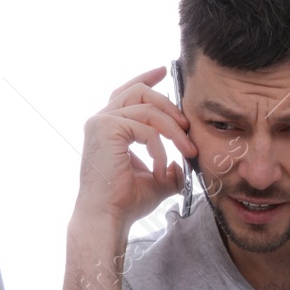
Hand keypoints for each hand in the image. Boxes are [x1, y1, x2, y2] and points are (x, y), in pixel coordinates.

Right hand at [76, 66, 198, 231]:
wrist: (107, 218)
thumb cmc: (125, 203)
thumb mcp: (156, 181)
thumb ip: (169, 167)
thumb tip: (182, 164)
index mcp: (108, 127)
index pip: (127, 92)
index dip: (146, 79)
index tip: (165, 71)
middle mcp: (100, 120)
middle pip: (139, 91)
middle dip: (169, 105)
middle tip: (188, 126)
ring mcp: (101, 123)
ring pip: (148, 109)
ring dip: (174, 131)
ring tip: (188, 151)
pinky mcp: (106, 129)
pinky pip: (147, 128)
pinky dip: (161, 148)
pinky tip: (162, 168)